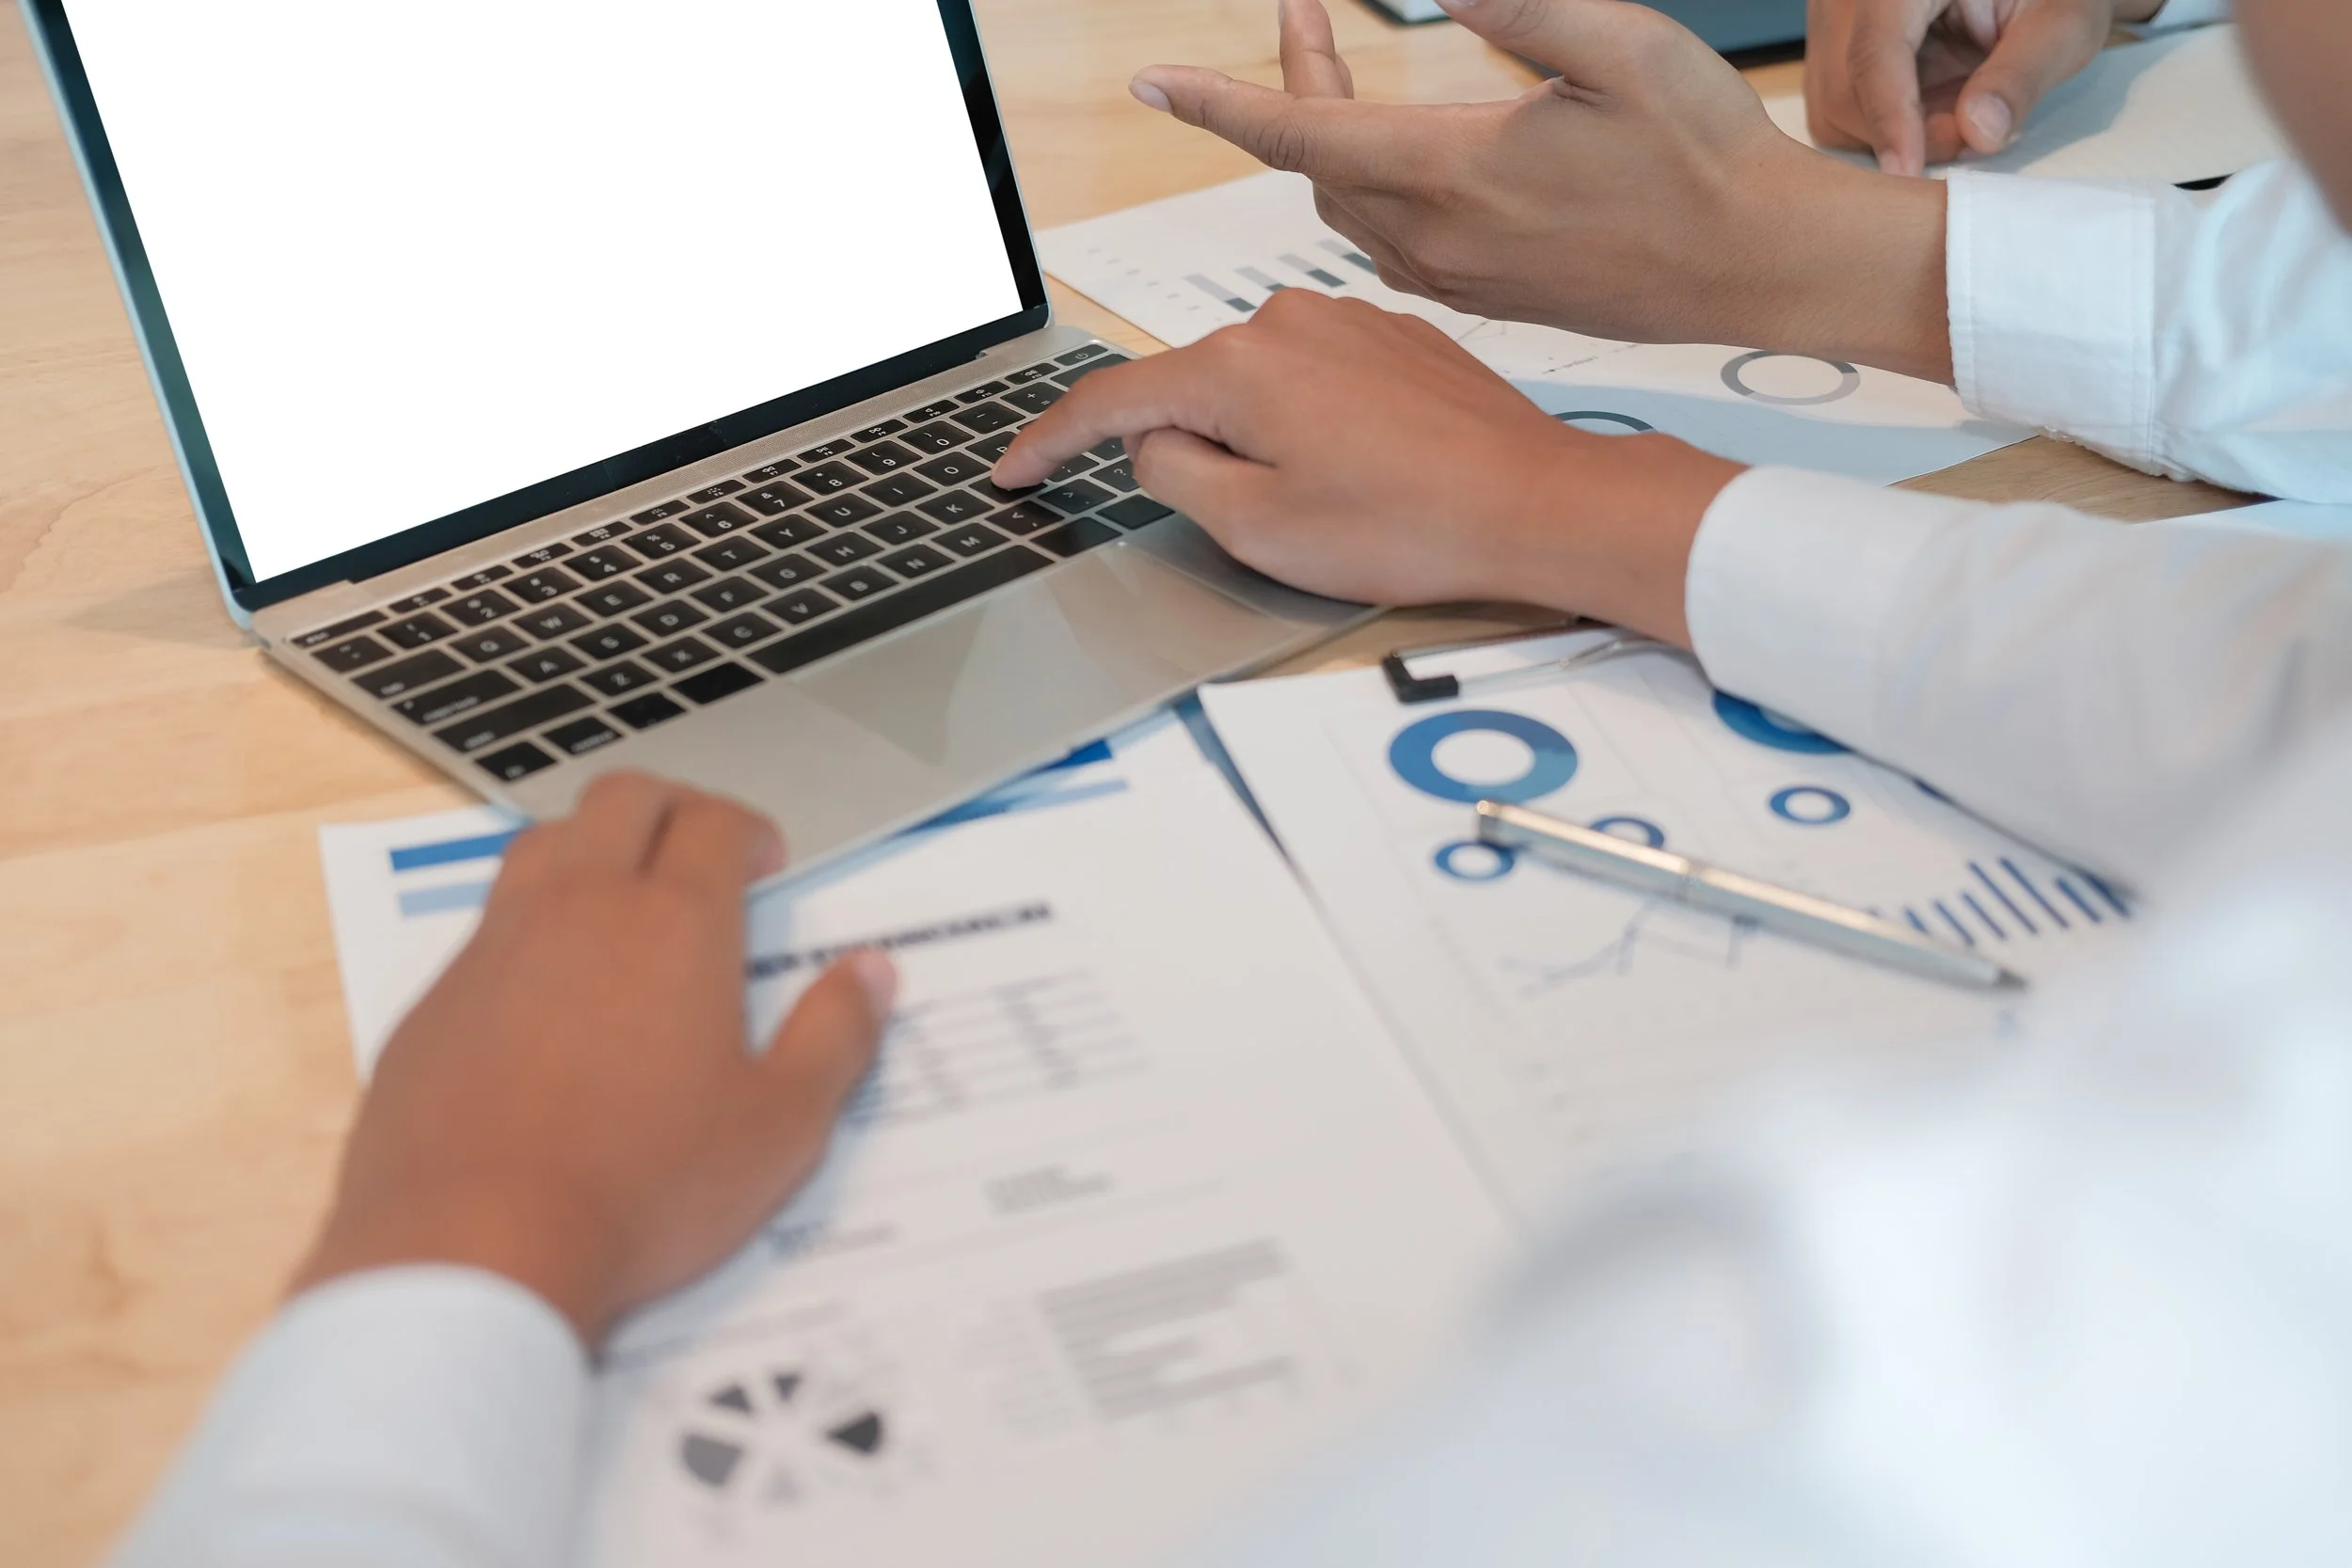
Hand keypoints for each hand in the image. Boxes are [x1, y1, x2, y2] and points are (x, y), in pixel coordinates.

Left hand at [291, 774, 895, 1347]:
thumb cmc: (646, 1188)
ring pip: (544, 844)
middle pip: (623, 799)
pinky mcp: (434, 1001)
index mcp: (676, 924)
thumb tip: (871, 971)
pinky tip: (549, 1000)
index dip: (750, 831)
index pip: (715, 822)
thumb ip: (835, 1036)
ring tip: (622, 905)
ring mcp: (494, 948)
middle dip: (673, 808)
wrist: (471, 1246)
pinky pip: (487, 927)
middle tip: (700, 855)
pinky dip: (530, 929)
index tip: (765, 866)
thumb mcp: (781, 1128)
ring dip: (593, 848)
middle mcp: (579, 908)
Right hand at [994, 289, 1740, 643]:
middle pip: (1191, 393)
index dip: (1050, 442)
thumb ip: (1174, 479)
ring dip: (1266, 445)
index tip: (1013, 471)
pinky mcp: (1393, 335)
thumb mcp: (1256, 528)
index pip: (1110, 401)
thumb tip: (1149, 448)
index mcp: (1235, 365)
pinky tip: (1368, 478)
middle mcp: (1284, 319)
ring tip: (1339, 509)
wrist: (1534, 503)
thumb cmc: (1406, 524)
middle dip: (1197, 457)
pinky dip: (1317, 428)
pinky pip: (1319, 381)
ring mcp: (1344, 319)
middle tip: (1262, 526)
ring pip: (1258, 388)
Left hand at [1131, 0, 1951, 383]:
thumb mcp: (1620, 43)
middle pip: (1314, 163)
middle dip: (1291, 88)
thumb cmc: (1704, 155)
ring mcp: (1454, 276)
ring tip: (1341, 76)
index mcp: (1448, 174)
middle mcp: (1433, 237)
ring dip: (1328, 141)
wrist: (1758, 264)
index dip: (1219, 102)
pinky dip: (1365, 190)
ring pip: (1345, 208)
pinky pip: (1387, 243)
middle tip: (1306, 16)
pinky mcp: (1483, 297)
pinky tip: (1398, 160)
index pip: (1298, 132)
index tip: (1155, 81)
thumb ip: (1521, 3)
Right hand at [1806, 0, 2161, 174]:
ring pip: (1833, 106)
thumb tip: (1977, 134)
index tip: (1907, 173)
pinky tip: (1927, 106)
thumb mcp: (2061, 21)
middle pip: (1844, 88)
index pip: (1874, 51)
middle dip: (1902, 132)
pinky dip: (1883, 126)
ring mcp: (1833, 20)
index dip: (1890, 118)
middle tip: (1973, 130)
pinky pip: (1838, 108)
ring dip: (1893, 133)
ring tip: (1956, 108)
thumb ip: (2022, 74)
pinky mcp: (1832, 47)